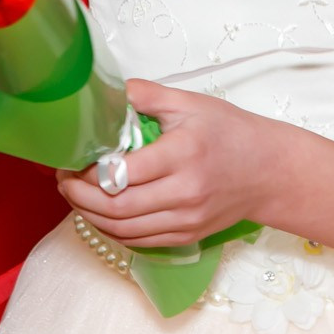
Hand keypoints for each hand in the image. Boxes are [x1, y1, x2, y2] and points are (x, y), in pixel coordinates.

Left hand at [56, 78, 277, 246]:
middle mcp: (184, 193)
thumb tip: (103, 92)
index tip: (71, 157)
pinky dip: (112, 230)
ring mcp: (186, 220)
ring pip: (124, 231)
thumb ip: (144, 95)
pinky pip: (139, 241)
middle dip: (79, 197)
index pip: (122, 173)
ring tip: (75, 195)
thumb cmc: (231, 132)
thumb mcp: (190, 102)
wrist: (270, 171)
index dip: (87, 170)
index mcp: (182, 154)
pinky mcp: (187, 236)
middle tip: (63, 179)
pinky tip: (100, 213)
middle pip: (117, 208)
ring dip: (90, 216)